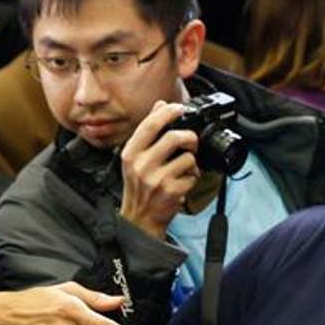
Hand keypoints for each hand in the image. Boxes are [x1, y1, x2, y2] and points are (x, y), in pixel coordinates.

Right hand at [119, 101, 199, 239]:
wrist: (139, 220)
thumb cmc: (139, 187)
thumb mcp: (136, 158)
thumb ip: (148, 131)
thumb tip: (159, 104)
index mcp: (130, 153)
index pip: (150, 125)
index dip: (168, 112)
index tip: (180, 108)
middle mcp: (141, 165)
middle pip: (174, 137)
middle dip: (189, 137)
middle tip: (191, 142)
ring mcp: (156, 179)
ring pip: (188, 157)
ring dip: (192, 162)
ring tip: (185, 168)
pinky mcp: (171, 191)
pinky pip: (193, 175)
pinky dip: (193, 177)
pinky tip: (184, 182)